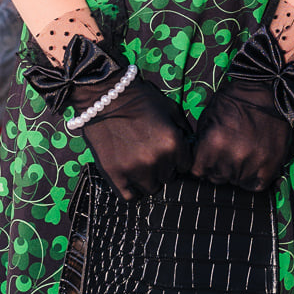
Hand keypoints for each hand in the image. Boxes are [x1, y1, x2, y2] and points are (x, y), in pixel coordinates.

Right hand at [77, 73, 191, 200]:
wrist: (105, 96)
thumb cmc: (139, 100)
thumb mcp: (170, 108)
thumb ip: (183, 130)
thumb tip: (189, 147)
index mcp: (172, 143)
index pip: (184, 166)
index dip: (176, 159)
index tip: (166, 152)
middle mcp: (156, 159)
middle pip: (168, 177)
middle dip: (161, 167)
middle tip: (148, 153)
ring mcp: (135, 169)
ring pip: (151, 188)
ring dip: (147, 178)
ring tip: (137, 163)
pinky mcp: (115, 175)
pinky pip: (129, 196)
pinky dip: (131, 190)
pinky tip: (128, 178)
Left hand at [192, 74, 293, 191]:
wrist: (267, 91)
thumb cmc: (235, 100)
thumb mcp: (208, 115)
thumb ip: (202, 140)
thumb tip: (199, 158)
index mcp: (213, 144)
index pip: (199, 171)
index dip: (202, 164)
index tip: (207, 159)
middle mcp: (232, 158)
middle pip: (217, 178)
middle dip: (217, 168)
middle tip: (225, 155)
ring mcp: (253, 164)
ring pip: (236, 182)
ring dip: (235, 173)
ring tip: (240, 157)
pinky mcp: (271, 166)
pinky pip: (256, 185)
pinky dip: (252, 179)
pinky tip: (251, 167)